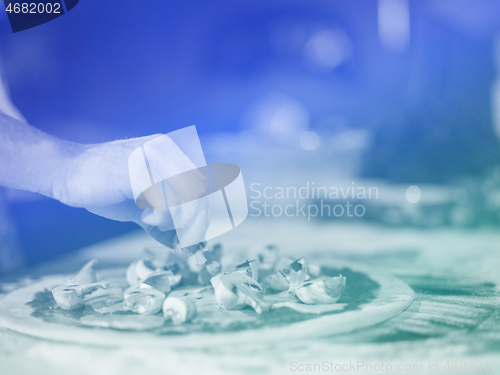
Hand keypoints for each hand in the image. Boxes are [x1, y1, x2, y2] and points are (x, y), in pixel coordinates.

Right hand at [54, 135, 209, 248]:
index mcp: (171, 155)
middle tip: (183, 239)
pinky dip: (161, 214)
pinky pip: (165, 197)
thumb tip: (183, 246)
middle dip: (193, 222)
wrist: (67, 174)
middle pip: (198, 191)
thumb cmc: (103, 189)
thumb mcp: (141, 207)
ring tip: (151, 219)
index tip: (193, 237)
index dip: (201, 213)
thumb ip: (163, 222)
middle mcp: (167, 151)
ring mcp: (153, 157)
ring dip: (174, 218)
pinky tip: (144, 215)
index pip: (200, 185)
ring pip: (185, 194)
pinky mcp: (138, 168)